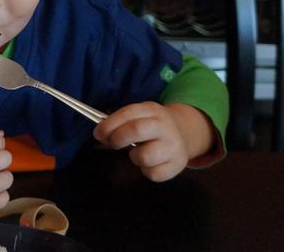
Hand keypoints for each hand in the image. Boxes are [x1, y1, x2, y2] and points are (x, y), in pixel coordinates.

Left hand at [94, 102, 208, 181]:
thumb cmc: (152, 126)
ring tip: (137, 153)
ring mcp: (173, 146)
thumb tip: (101, 134)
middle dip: (118, 138)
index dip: (110, 124)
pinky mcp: (178, 164)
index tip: (98, 133)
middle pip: (136, 130)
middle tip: (113, 143)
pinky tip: (149, 163)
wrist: (184, 132)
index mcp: (152, 110)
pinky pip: (154, 174)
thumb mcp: (141, 115)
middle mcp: (164, 126)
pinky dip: (146, 171)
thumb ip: (122, 122)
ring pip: (145, 156)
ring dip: (134, 157)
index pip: (128, 113)